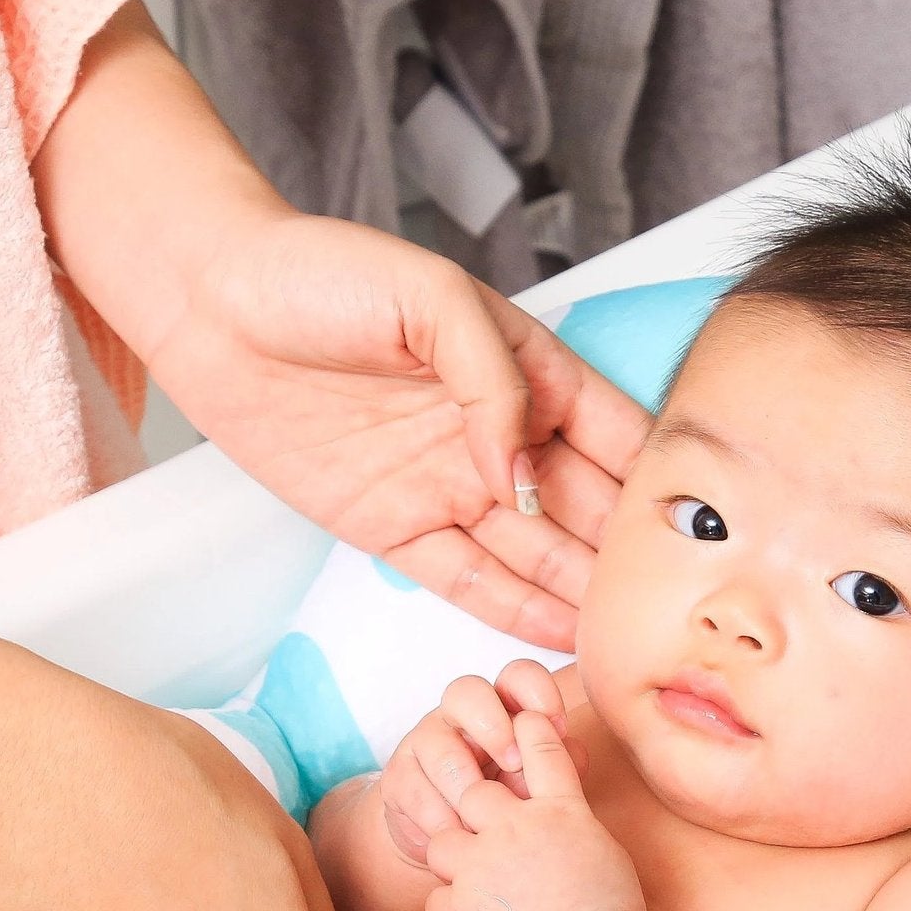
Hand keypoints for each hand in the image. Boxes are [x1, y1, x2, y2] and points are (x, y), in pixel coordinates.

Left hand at [149, 213, 648, 648]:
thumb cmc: (318, 273)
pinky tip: (561, 634)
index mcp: (529, 371)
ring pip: (536, 554)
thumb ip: (494, 382)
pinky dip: (514, 609)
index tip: (700, 529)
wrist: (209, 303)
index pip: (615, 436)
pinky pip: (469, 579)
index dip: (656, 481)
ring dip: (581, 593)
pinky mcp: (397, 529)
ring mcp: (450, 487)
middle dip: (628, 554)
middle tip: (679, 608)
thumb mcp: (430, 297)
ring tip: (631, 637)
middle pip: (586, 507)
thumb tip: (521, 473)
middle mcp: (500, 437)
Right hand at [378, 661, 583, 869]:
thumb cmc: (509, 803)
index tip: (558, 727)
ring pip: (435, 743)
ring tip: (481, 815)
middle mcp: (461, 716)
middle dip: (491, 724)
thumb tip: (572, 752)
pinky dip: (437, 813)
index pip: (518, 676)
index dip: (537, 691)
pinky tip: (456, 833)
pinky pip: (412, 786)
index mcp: (504, 708)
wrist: (458, 846)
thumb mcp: (539, 786)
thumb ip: (557, 766)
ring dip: (462, 780)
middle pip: (465, 690)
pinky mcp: (398, 777)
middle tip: (513, 763)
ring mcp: (425, 742)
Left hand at [422, 711, 642, 910]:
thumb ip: (570, 819)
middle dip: (476, 810)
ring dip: (457, 860)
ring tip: (484, 887)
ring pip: (442, 842)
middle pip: (474, 792)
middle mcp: (515, 827)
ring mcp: (481, 865)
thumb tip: (555, 812)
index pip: (539, 745)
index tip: (522, 722)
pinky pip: (436, 899)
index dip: (527, 730)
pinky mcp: (458, 907)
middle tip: (491, 839)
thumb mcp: (602, 846)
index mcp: (561, 809)